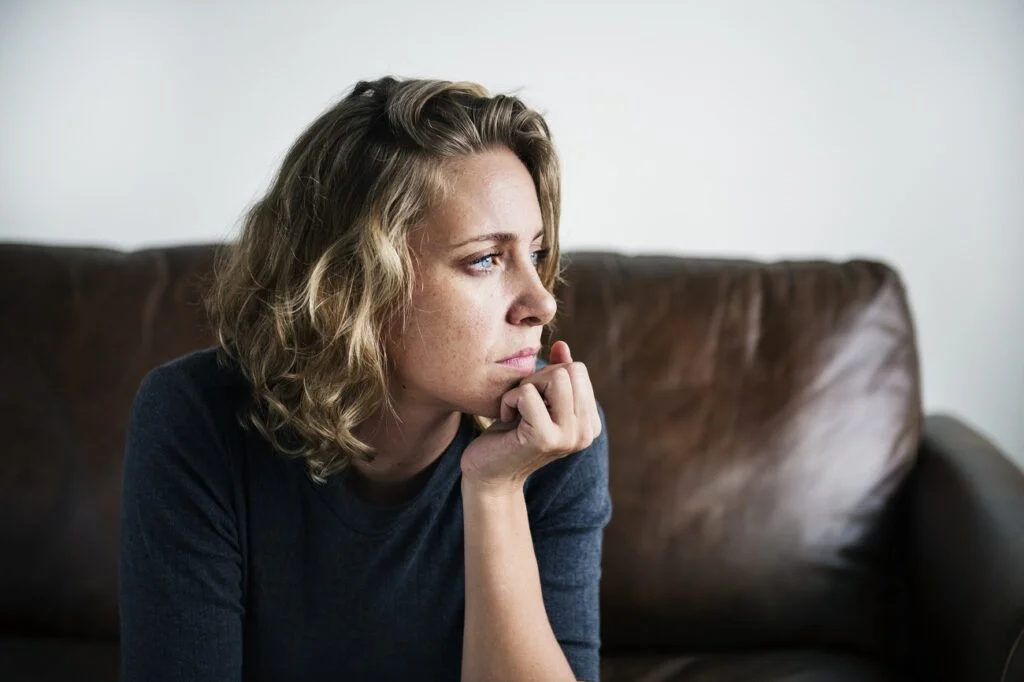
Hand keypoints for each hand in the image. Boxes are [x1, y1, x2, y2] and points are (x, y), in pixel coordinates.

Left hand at [460, 340, 601, 492]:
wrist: (489, 474)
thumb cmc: (510, 434)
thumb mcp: (537, 399)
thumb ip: (555, 374)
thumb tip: (562, 345)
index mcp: (590, 423)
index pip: (578, 370)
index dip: (548, 376)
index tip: (533, 402)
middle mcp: (586, 432)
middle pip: (570, 370)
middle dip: (539, 378)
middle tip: (523, 404)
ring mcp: (568, 436)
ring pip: (556, 377)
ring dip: (526, 387)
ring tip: (517, 410)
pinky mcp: (545, 438)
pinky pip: (528, 393)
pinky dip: (509, 400)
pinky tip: (506, 420)